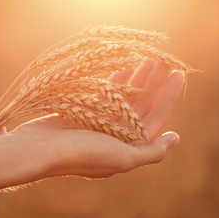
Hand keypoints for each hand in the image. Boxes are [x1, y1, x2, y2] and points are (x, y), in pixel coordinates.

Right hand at [11, 59, 184, 177]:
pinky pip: (106, 92)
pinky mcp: (85, 110)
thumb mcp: (122, 158)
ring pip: (125, 96)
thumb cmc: (82, 154)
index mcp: (128, 146)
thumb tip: (174, 139)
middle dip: (155, 83)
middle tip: (165, 60)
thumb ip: (151, 152)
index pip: (155, 117)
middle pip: (142, 104)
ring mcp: (100, 121)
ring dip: (138, 78)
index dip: (168, 96)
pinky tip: (125, 66)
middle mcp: (116, 134)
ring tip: (149, 59)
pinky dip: (116, 80)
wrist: (40, 149)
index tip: (178, 73)